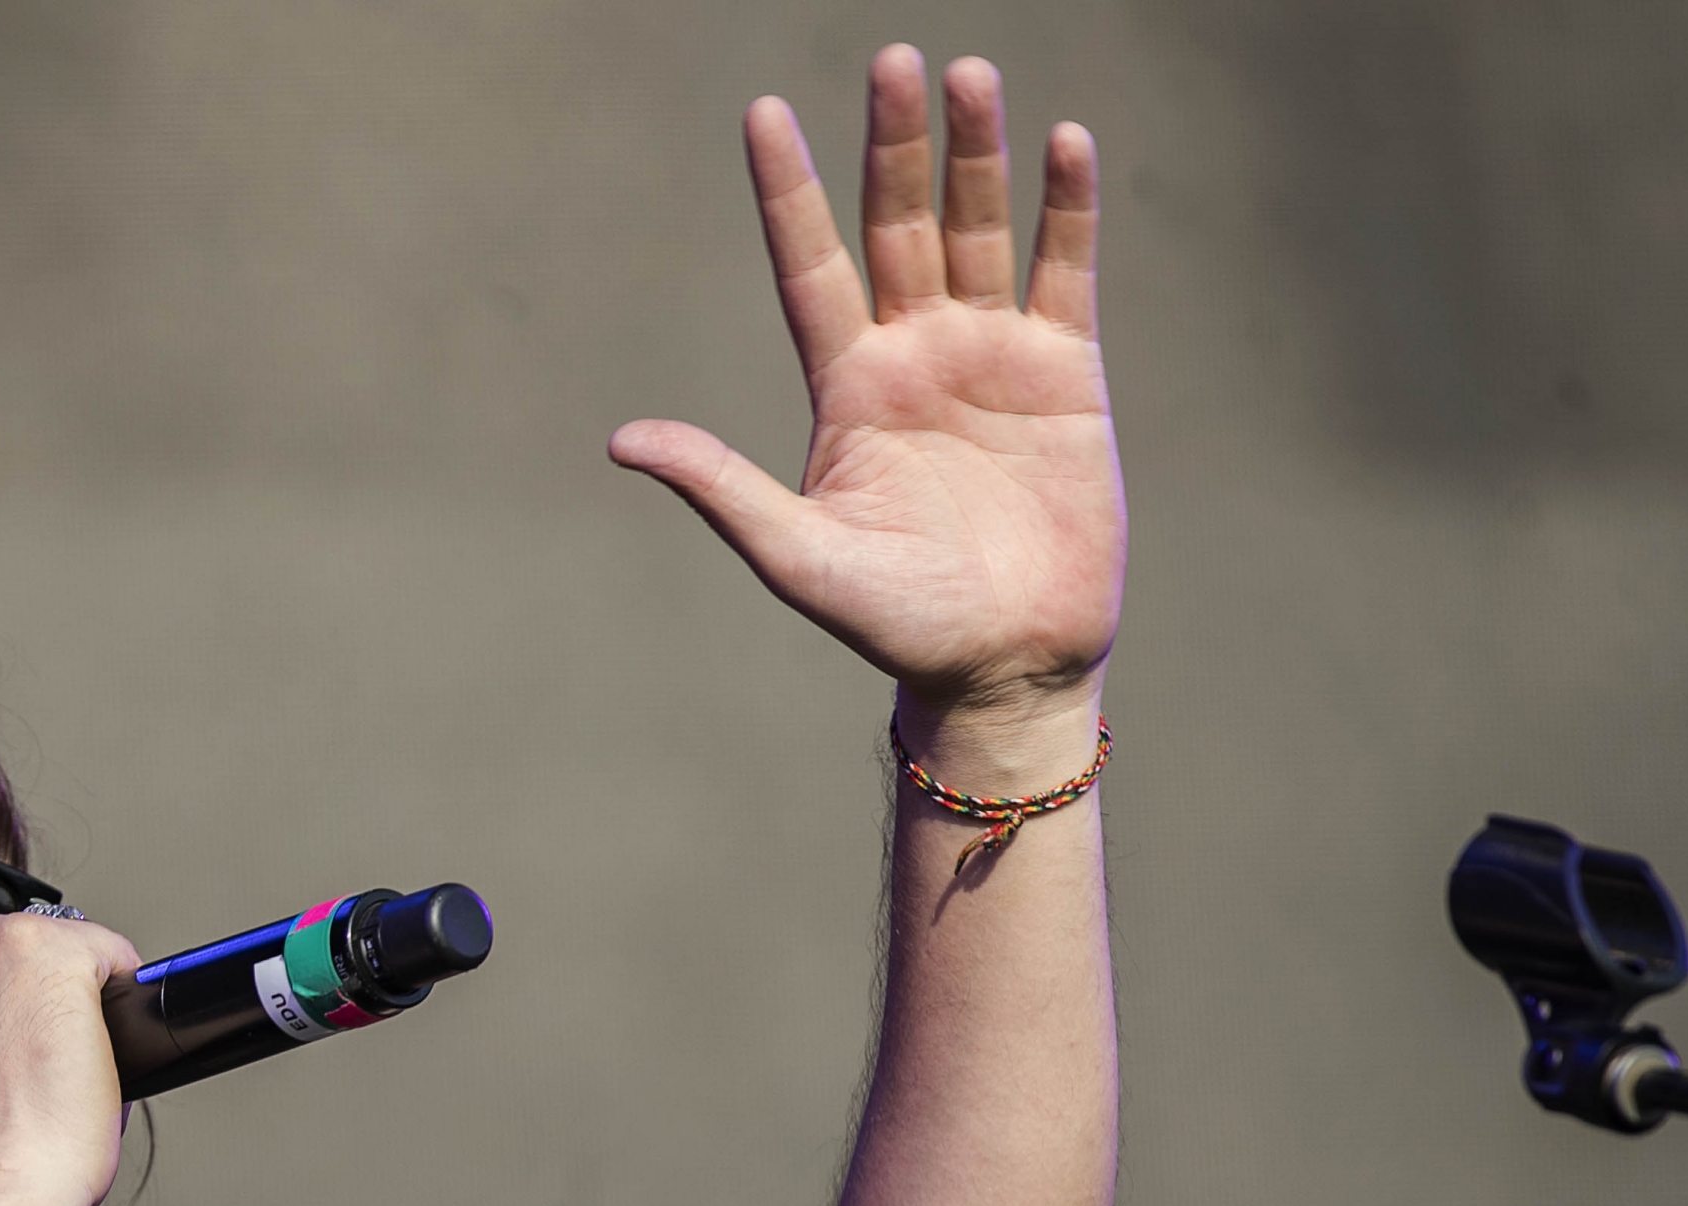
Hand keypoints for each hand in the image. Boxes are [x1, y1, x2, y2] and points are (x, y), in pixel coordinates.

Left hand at [612, 48, 1123, 777]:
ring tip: (968, 75)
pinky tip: (1062, 142)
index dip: (788, 191)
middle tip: (891, 57)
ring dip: (974, 154)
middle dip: (893, 145)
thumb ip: (722, 488)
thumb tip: (622, 441)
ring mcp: (990, 354)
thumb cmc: (896, 620)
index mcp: (845, 386)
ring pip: (978, 229)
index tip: (763, 112)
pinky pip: (1062, 270)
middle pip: (896, 225)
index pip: (808, 266)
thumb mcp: (798, 554)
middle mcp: (913, 352)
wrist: (1003, 663)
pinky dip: (1065, 209)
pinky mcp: (1064, 372)